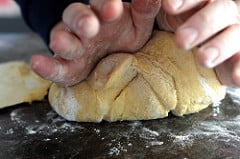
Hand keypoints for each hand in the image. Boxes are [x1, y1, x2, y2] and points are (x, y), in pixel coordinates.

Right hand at [30, 0, 160, 85]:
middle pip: (77, 16)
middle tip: (90, 26)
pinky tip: (37, 63)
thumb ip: (145, 10)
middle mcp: (86, 25)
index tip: (114, 8)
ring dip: (62, 40)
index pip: (102, 3)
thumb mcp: (138, 23)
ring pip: (64, 38)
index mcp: (105, 13)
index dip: (106, 4)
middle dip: (82, 20)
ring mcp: (75, 45)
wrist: (111, 55)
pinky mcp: (67, 66)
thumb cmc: (125, 35)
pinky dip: (46, 66)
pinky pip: (55, 66)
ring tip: (60, 42)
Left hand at [158, 0, 239, 85]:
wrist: (192, 60)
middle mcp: (223, 15)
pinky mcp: (238, 59)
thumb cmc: (178, 33)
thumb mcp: (166, 19)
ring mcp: (234, 36)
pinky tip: (235, 76)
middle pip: (222, 11)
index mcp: (204, 2)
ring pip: (236, 35)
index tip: (169, 6)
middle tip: (181, 39)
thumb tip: (145, 0)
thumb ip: (159, 9)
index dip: (187, 0)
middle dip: (203, 23)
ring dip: (221, 46)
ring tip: (204, 59)